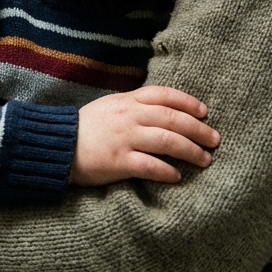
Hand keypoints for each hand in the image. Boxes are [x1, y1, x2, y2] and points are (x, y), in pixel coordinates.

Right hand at [73, 86, 218, 185]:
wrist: (57, 145)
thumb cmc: (86, 128)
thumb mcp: (110, 106)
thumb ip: (135, 105)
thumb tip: (164, 110)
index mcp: (127, 101)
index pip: (165, 95)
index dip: (188, 102)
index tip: (204, 112)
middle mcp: (129, 117)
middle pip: (173, 119)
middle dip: (198, 130)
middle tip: (214, 140)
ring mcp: (124, 139)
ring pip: (168, 142)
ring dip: (191, 151)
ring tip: (204, 160)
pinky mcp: (118, 161)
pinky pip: (150, 166)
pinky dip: (167, 171)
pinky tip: (177, 177)